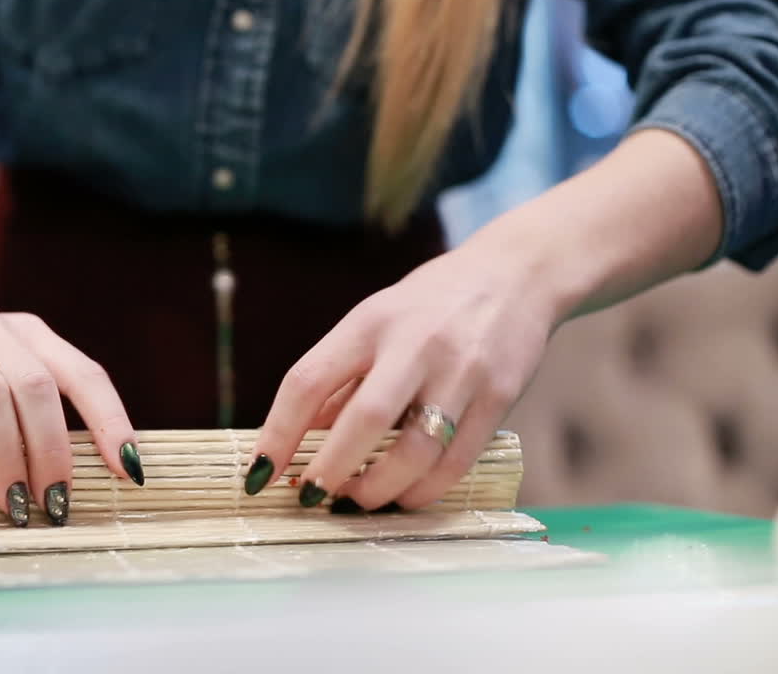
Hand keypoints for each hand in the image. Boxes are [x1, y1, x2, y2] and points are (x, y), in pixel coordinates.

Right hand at [0, 305, 141, 525]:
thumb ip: (25, 419)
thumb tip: (69, 488)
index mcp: (30, 335)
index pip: (85, 374)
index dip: (112, 421)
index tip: (128, 470)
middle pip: (39, 387)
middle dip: (54, 452)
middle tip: (57, 506)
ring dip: (9, 456)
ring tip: (16, 506)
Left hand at [251, 246, 554, 510]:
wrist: (517, 275)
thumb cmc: (429, 307)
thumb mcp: (372, 324)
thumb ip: (337, 381)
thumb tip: (294, 444)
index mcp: (369, 323)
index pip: (308, 380)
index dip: (277, 433)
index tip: (260, 473)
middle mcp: (415, 345)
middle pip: (364, 420)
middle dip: (331, 470)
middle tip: (311, 497)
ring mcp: (462, 372)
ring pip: (416, 451)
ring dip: (378, 489)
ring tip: (355, 502)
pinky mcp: (499, 397)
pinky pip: (457, 462)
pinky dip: (423, 491)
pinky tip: (402, 497)